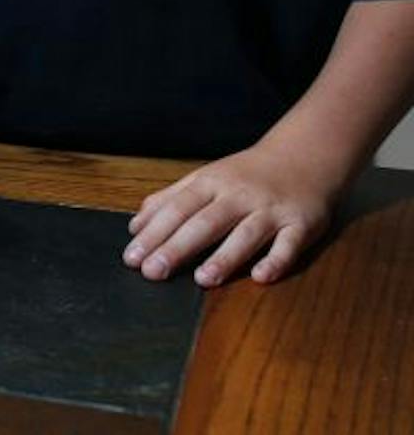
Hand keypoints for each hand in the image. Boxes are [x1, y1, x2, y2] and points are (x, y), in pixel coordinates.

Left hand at [124, 141, 337, 286]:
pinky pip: (290, 244)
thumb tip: (136, 227)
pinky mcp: (302, 223)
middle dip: (177, 248)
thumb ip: (169, 200)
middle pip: (205, 222)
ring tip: (203, 279)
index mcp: (211, 183)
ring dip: (225, 257)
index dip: (153, 233)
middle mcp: (239, 195)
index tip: (132, 257)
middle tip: (152, 272)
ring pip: (246, 233)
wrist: (303, 156)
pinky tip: (260, 277)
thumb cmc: (245, 175)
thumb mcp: (204, 179)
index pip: (177, 209)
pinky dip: (276, 260)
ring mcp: (271, 209)